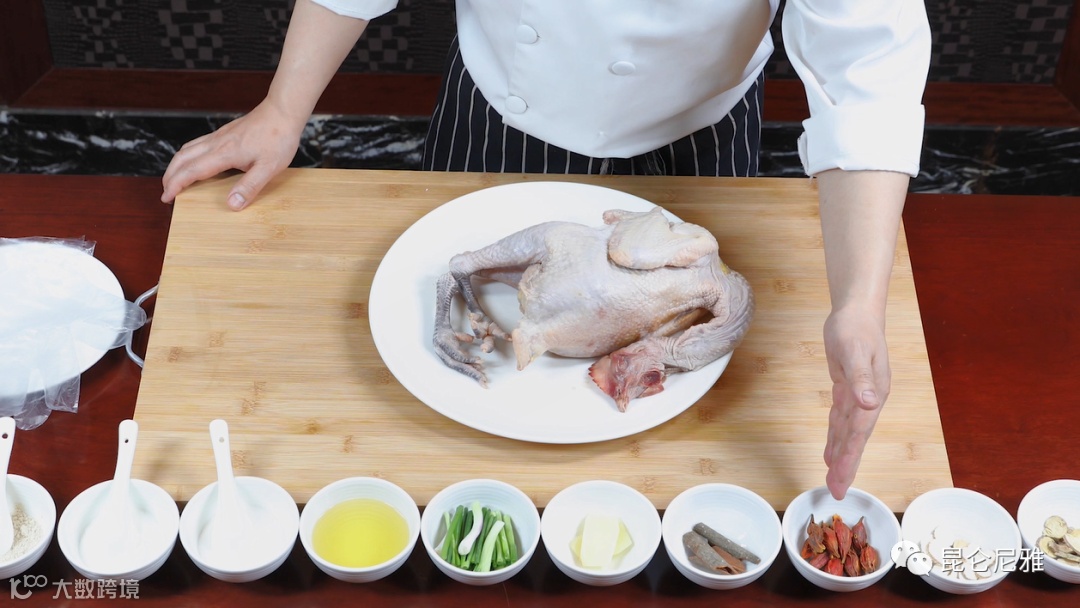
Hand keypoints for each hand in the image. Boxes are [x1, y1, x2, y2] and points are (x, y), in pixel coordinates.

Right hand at [160, 100, 304, 209]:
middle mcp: (216, 143)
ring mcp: (219, 136)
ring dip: (176, 164)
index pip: (191, 171)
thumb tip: (232, 205)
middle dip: (170, 176)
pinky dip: (187, 155)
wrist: (282, 111)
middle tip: (166, 191)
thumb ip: (249, 187)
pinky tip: (194, 161)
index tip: (167, 198)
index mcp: (224, 153)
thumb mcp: (269, 168)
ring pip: (187, 149)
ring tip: (174, 178)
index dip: (176, 185)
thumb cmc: (278, 138)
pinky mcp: (224, 132)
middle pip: (182, 158)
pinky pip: (197, 143)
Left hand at [821, 305, 890, 499]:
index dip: (850, 455)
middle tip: (836, 490)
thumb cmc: (856, 328)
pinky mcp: (847, 390)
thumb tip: (869, 403)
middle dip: (846, 464)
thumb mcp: (855, 350)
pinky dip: (835, 436)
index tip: (840, 476)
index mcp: (872, 393)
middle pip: (855, 438)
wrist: (857, 312)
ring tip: (832, 479)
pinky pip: (840, 419)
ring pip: (847, 432)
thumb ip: (862, 378)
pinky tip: (830, 452)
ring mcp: (859, 396)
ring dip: (840, 455)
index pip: (859, 431)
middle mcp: (868, 400)